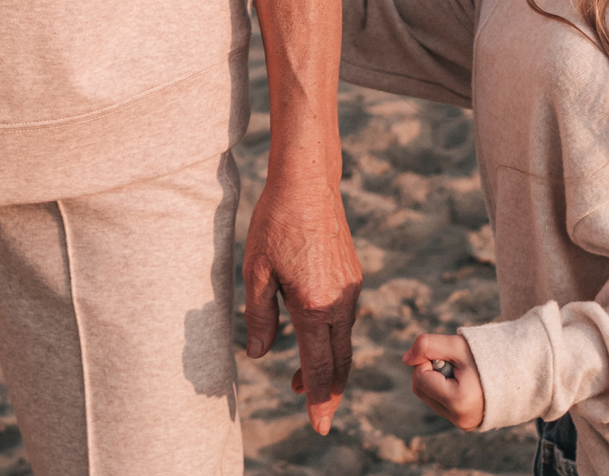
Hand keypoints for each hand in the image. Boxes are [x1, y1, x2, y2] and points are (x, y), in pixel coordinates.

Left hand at [243, 167, 363, 434]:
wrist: (308, 183)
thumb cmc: (274, 223)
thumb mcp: (255, 271)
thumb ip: (258, 317)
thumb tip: (259, 353)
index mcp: (314, 306)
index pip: (319, 367)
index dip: (317, 399)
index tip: (319, 425)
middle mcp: (339, 303)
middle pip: (339, 363)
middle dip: (329, 393)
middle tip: (320, 418)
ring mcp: (350, 290)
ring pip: (344, 342)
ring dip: (329, 366)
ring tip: (304, 381)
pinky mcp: (353, 278)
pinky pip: (345, 320)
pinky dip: (333, 340)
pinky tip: (315, 339)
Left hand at [404, 331, 485, 428]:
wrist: (517, 373)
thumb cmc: (488, 357)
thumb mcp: (456, 345)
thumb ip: (426, 346)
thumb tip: (405, 359)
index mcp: (459, 402)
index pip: (420, 377)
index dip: (427, 360)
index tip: (447, 355)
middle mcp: (460, 419)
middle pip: (420, 389)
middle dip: (429, 370)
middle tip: (453, 363)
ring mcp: (463, 424)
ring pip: (428, 397)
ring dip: (437, 380)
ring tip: (462, 374)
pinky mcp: (465, 424)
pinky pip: (440, 404)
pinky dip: (445, 389)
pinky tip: (464, 383)